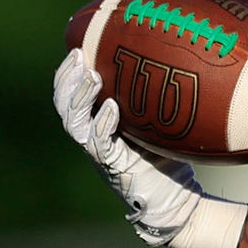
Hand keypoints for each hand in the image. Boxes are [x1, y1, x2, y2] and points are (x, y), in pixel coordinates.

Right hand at [53, 49, 212, 247]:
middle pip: (66, 104)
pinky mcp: (113, 167)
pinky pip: (100, 144)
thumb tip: (178, 61)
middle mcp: (93, 137)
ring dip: (80, 97)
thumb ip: (157, 100)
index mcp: (99, 124)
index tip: (77, 46)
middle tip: (77, 54)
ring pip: (75, 122)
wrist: (181, 201)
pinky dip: (103, 124)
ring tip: (90, 74)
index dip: (68, 73)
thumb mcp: (162, 124)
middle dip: (67, 78)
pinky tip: (111, 107)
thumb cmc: (172, 160)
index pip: (73, 95)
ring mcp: (100, 153)